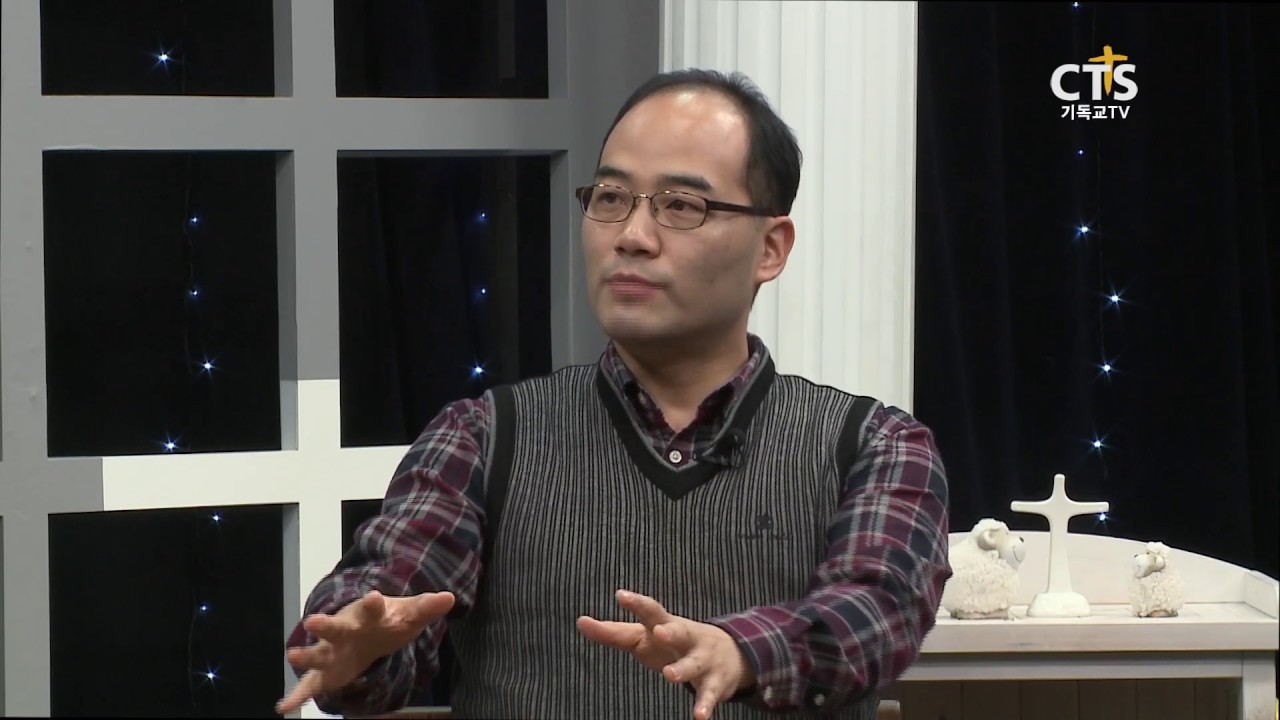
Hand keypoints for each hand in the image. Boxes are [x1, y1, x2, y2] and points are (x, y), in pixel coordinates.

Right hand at [276, 590, 454, 714]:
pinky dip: (297, 696)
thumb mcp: (410, 615)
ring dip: (306, 657)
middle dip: (325, 625)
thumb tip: (450, 598)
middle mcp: (346, 631)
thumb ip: (427, 608)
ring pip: (317, 655)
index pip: (372, 609)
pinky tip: (284, 707)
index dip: (374, 605)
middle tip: (312, 622)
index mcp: (368, 615)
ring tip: (293, 657)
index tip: (374, 598)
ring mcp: (333, 651)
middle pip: (335, 628)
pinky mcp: (326, 672)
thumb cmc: (388, 621)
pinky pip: (309, 685)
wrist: (365, 630)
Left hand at [576, 590, 755, 719]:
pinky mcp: (713, 684)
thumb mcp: (644, 635)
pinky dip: (704, 706)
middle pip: (679, 632)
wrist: (730, 653)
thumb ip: (613, 632)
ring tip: (670, 675)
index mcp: (666, 624)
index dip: (637, 603)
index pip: (651, 610)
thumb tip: (580, 622)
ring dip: (682, 669)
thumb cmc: (673, 642)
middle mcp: (687, 639)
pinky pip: (708, 696)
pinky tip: (698, 717)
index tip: (621, 595)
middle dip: (670, 631)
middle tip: (659, 631)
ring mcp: (702, 660)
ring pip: (693, 664)